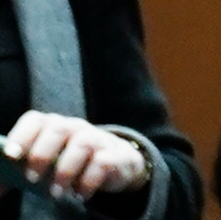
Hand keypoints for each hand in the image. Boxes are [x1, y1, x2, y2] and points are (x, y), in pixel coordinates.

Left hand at [4, 113, 150, 201]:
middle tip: (33, 180)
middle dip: (42, 155)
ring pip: (82, 144)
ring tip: (57, 193)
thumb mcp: (42, 165)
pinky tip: (80, 194)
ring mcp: (97, 138)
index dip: (22, 135)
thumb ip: (16, 175)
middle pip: (58, 129)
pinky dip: (88, 181)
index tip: (12, 156)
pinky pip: (103, 162)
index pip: (35, 120)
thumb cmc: (67, 163)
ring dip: (65, 172)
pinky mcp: (115, 154)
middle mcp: (74, 127)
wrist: (114, 163)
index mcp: (51, 126)